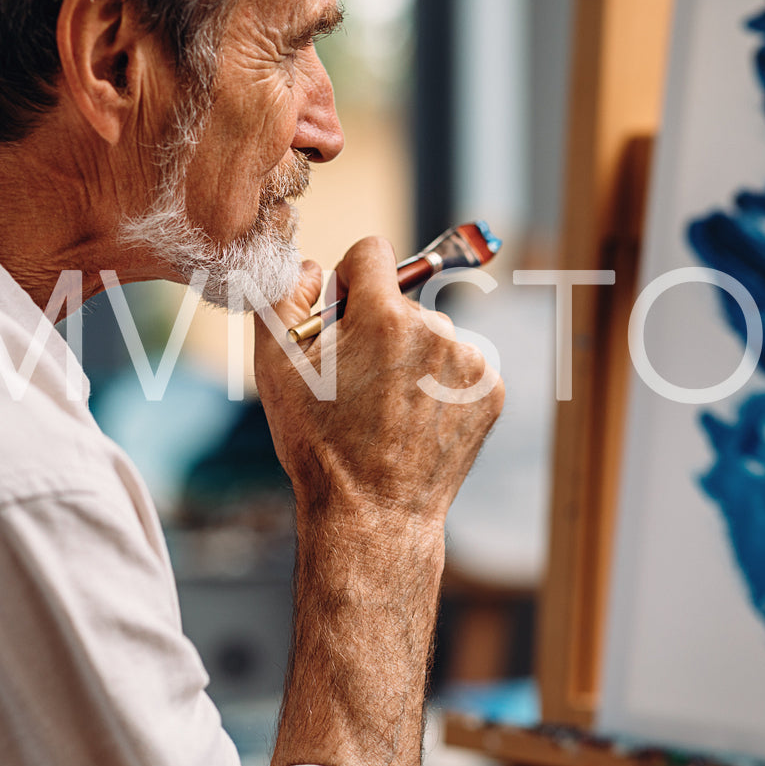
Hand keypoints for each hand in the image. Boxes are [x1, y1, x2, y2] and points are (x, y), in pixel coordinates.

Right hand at [255, 237, 503, 533]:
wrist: (373, 513)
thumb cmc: (319, 443)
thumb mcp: (275, 368)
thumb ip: (282, 298)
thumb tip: (309, 265)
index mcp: (383, 315)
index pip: (372, 252)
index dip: (349, 278)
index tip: (342, 311)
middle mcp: (435, 328)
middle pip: (401, 302)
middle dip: (379, 328)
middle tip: (357, 382)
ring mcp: (470, 361)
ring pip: (433, 336)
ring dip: (412, 358)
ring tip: (387, 409)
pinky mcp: (490, 391)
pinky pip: (460, 368)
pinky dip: (440, 385)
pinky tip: (416, 421)